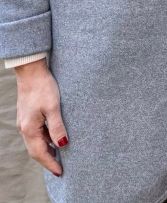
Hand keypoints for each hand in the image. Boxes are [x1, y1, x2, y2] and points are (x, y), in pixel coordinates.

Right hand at [14, 59, 67, 176]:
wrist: (31, 72)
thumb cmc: (44, 87)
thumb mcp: (53, 107)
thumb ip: (58, 127)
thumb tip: (63, 145)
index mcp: (30, 129)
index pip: (40, 153)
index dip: (50, 164)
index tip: (60, 173)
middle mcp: (25, 128)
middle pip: (36, 151)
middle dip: (48, 160)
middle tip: (61, 168)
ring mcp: (25, 122)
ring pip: (36, 142)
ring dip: (46, 150)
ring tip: (60, 156)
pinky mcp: (28, 116)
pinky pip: (36, 133)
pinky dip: (45, 139)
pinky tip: (54, 138)